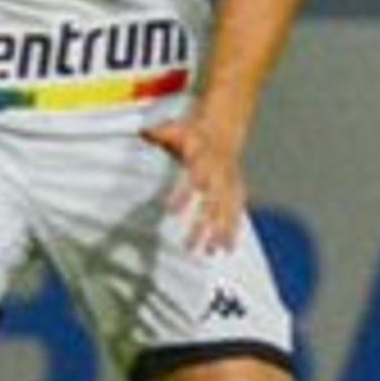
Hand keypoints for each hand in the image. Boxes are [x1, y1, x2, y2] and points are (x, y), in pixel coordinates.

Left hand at [141, 112, 249, 253]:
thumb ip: (160, 134)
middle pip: (210, 205)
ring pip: (226, 213)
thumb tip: (143, 132)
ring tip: (210, 253)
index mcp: (202, 160)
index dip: (182, 195)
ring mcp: (230, 184)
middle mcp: (219, 175)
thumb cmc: (191, 132)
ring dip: (219, 234)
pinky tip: (227, 249)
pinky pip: (237, 212)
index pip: (192, 180)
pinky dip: (233, 230)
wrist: (223, 127)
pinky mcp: (237, 190)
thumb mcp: (175, 129)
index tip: (170, 212)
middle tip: (188, 247)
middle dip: (201, 226)